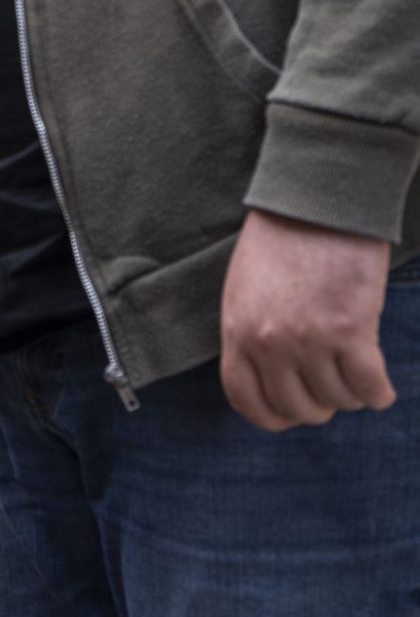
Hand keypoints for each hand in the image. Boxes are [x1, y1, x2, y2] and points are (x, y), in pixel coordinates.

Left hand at [221, 207, 395, 430]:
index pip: (244, 399)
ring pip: (337, 400)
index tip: (291, 411)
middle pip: (297, 408)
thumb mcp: (246, 290)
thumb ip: (253, 333)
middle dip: (318, 404)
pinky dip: (378, 392)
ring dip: (350, 394)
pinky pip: (368, 388)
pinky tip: (379, 384)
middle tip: (330, 384)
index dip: (272, 415)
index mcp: (237, 329)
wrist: (316, 202)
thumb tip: (273, 376)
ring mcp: (308, 339)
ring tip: (354, 372)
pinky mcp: (350, 330)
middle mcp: (268, 341)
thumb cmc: (281, 240)